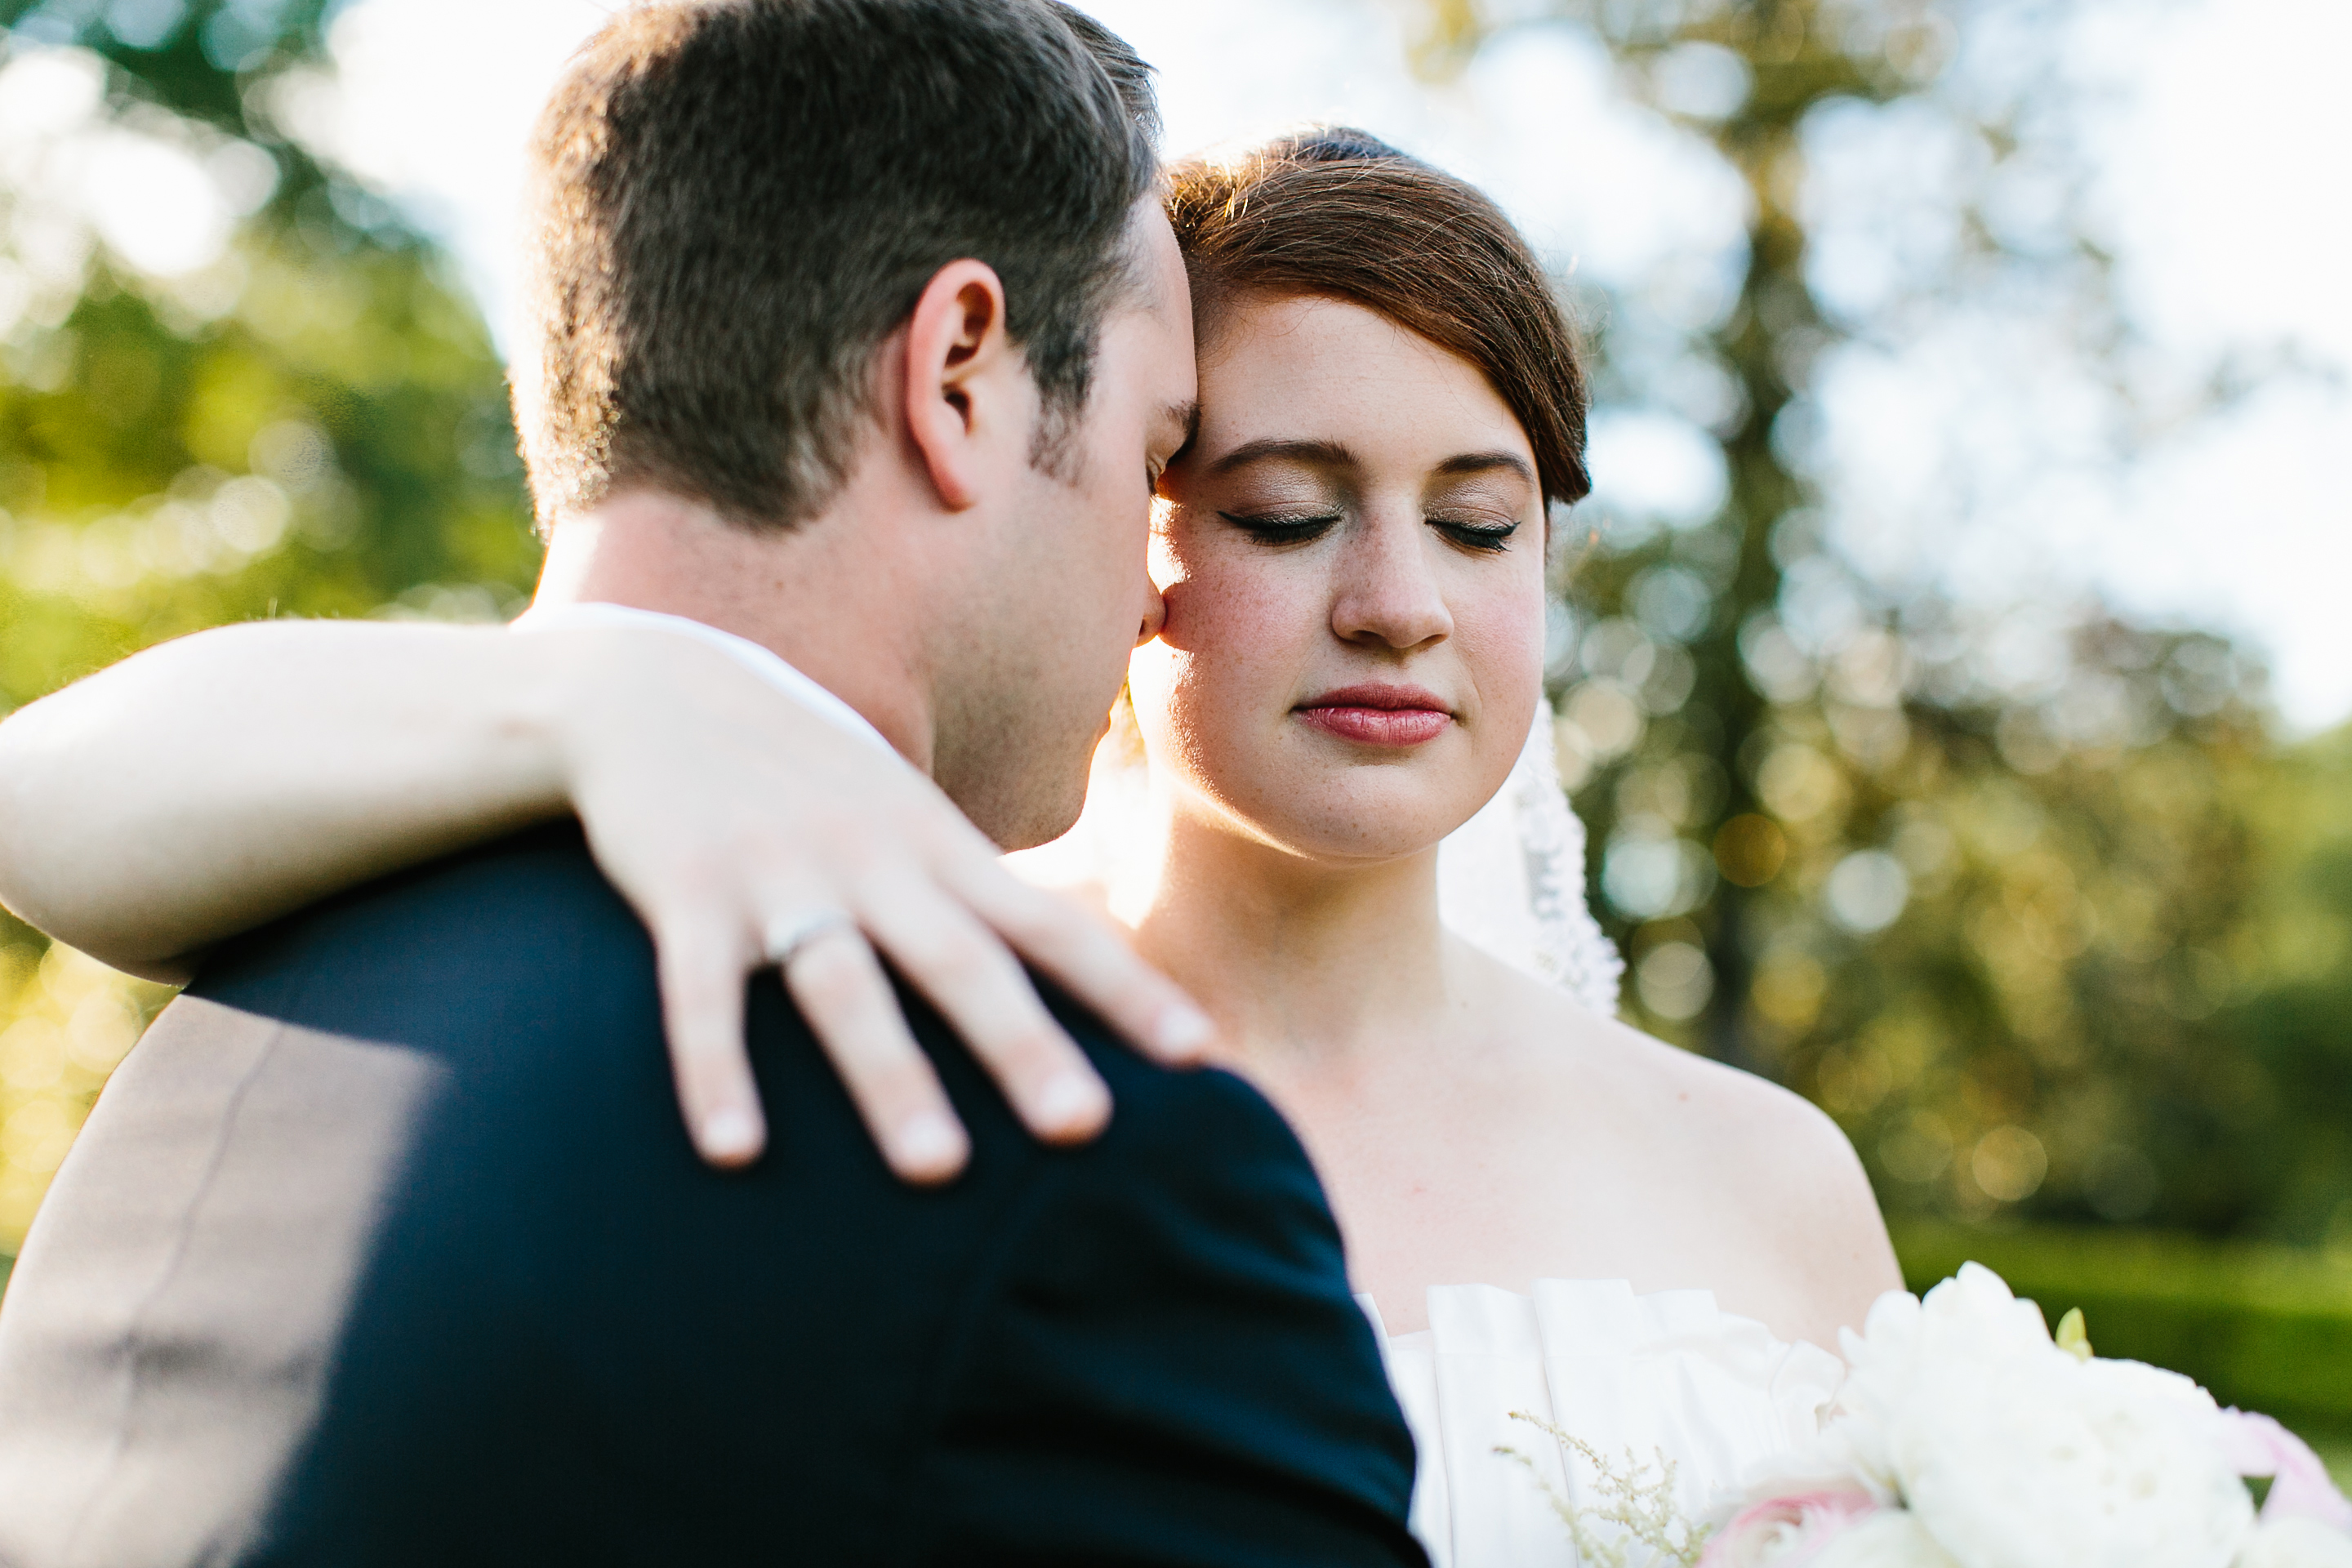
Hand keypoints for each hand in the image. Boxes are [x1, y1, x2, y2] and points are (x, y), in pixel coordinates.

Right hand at [551, 627, 1213, 1179]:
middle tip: (1086, 1127)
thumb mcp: (898, 813)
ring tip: (938, 1169)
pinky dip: (716, 1071)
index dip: (1126, 989)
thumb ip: (967, 889)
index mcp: (935, 849)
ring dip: (891, 1077)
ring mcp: (778, 875)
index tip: (1200, 1057)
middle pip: (960, 963)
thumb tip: (1058, 964)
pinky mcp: (685, 892)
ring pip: (843, 986)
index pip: (1050, 926)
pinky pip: (701, 994)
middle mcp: (871, 861)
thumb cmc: (799, 769)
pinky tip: (736, 1153)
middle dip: (1025, 1045)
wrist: (650, 682)